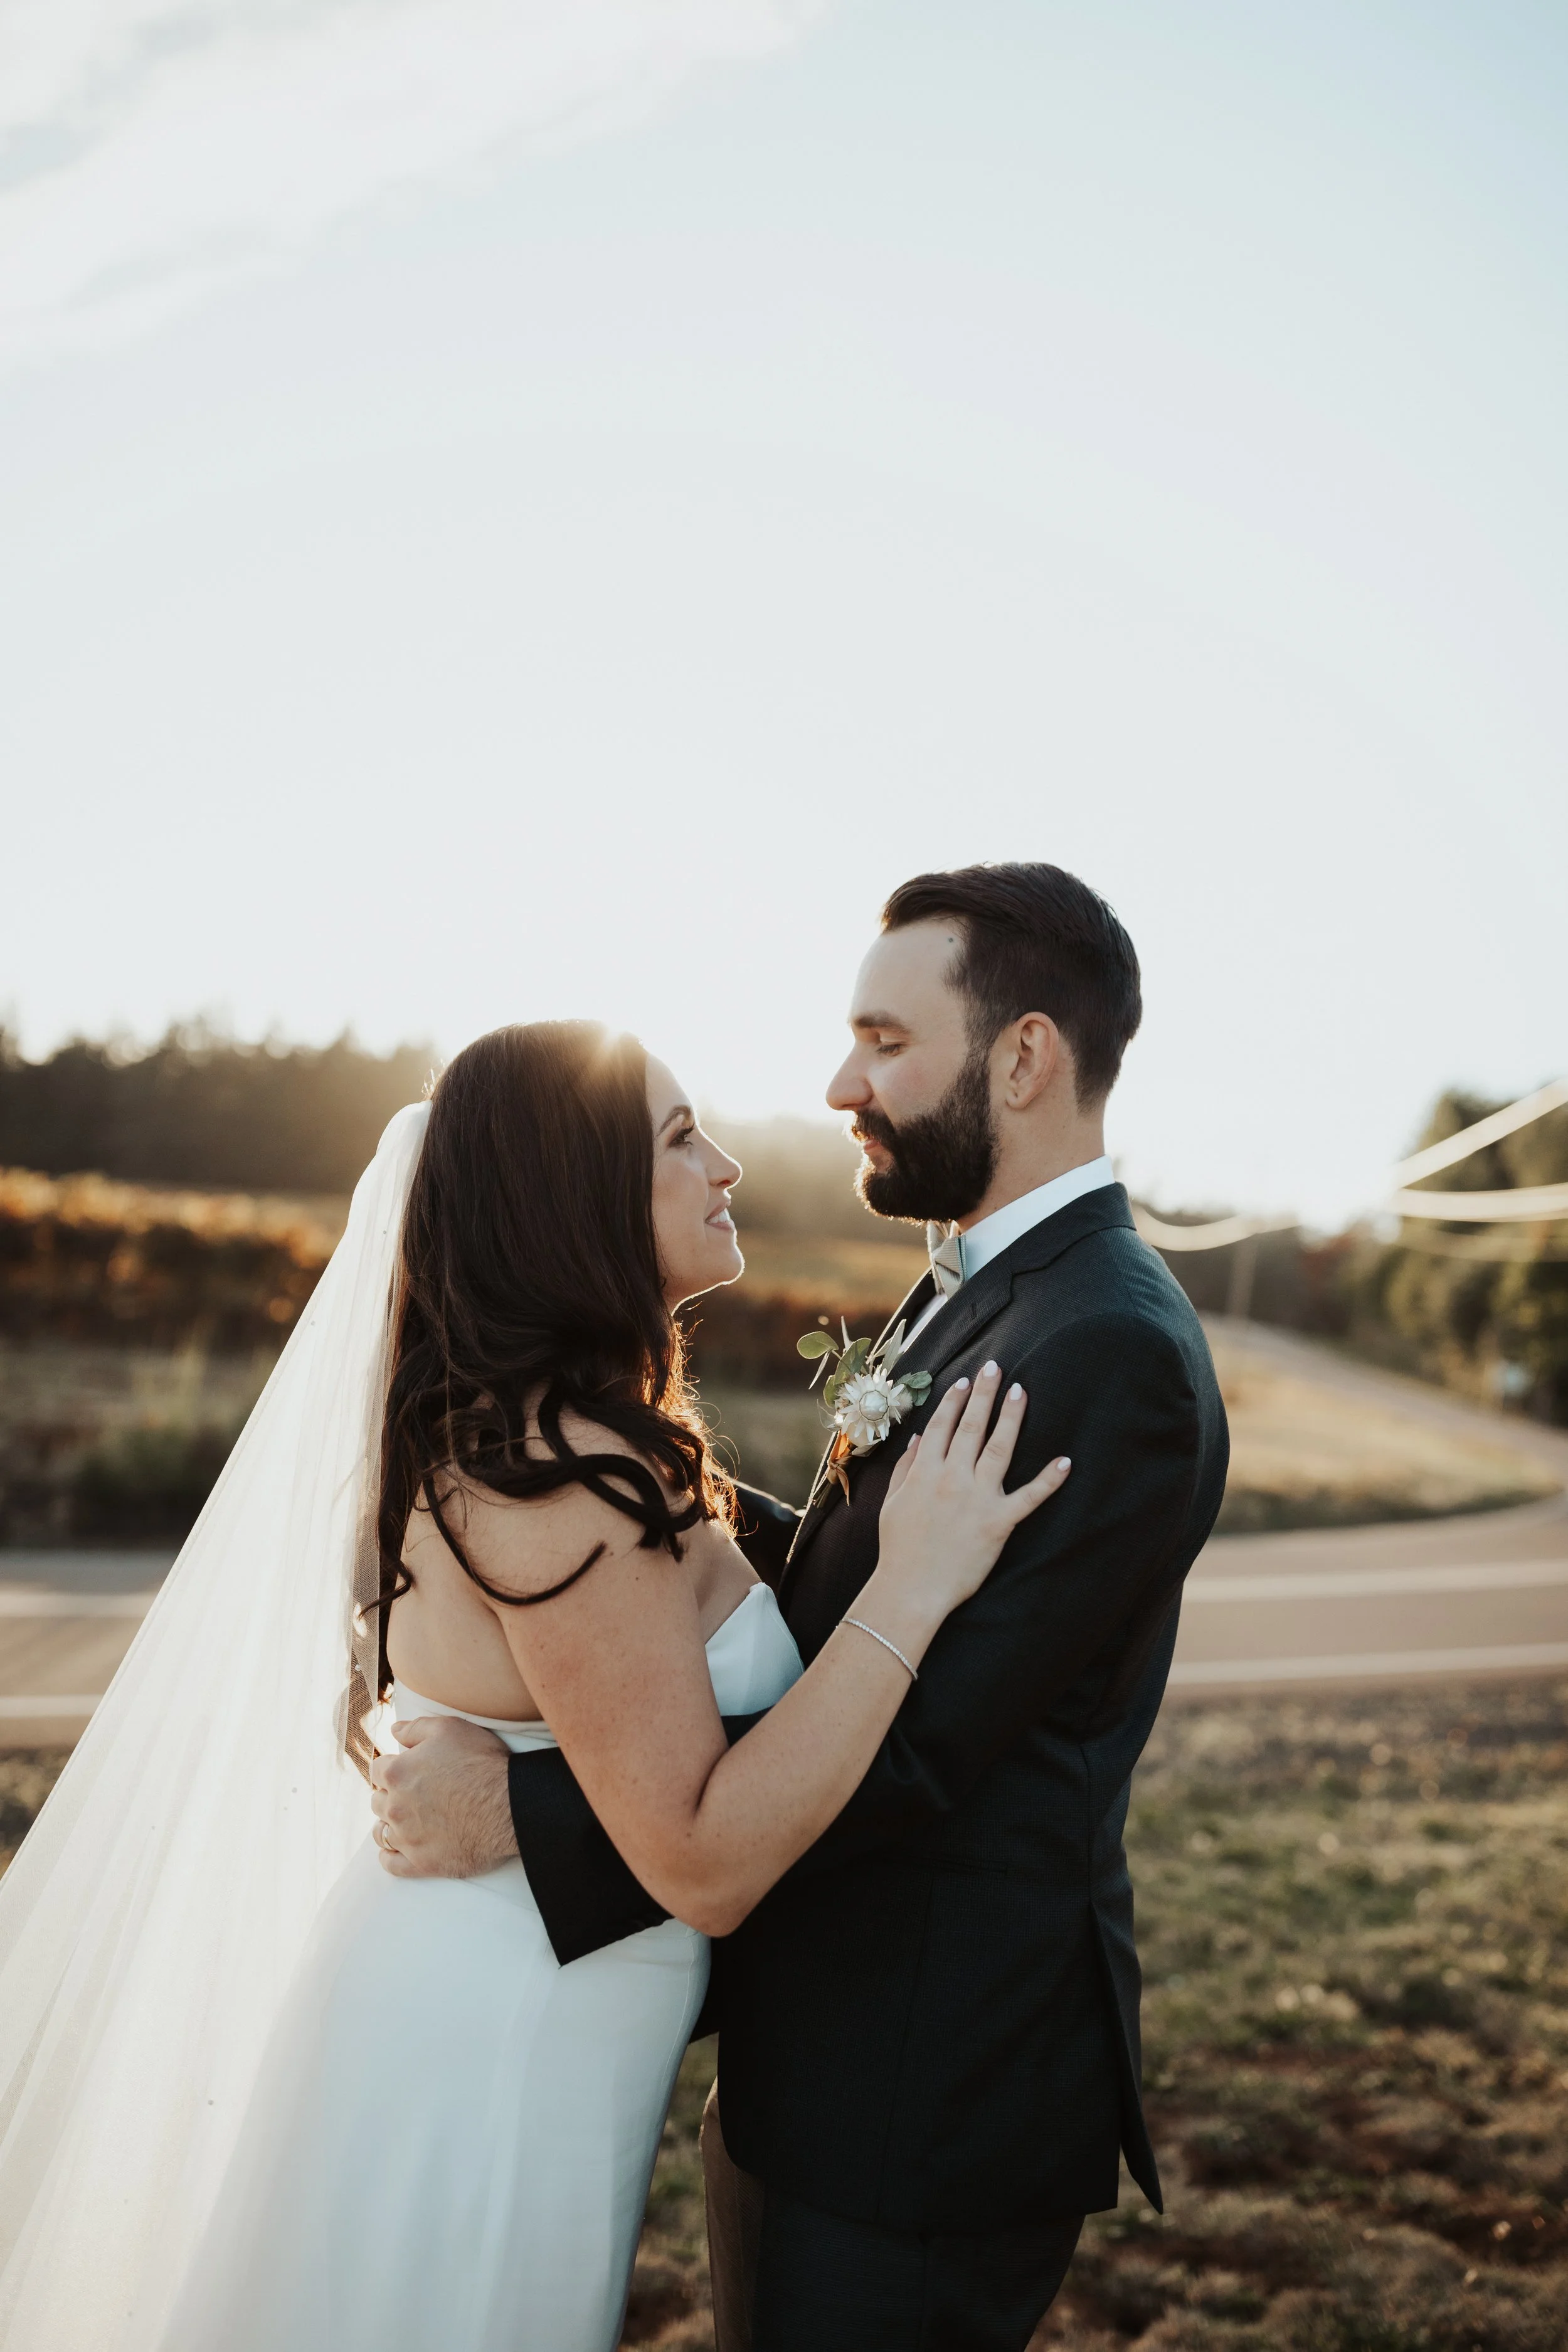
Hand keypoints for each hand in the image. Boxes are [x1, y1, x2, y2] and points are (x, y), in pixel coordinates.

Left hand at [369, 1714, 515, 1877]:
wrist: (509, 1806)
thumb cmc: (482, 1763)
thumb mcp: (450, 1729)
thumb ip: (416, 1728)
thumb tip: (394, 1730)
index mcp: (398, 1773)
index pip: (377, 1770)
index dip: (392, 1767)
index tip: (404, 1769)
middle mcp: (396, 1807)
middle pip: (378, 1801)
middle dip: (390, 1795)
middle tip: (411, 1793)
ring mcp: (407, 1839)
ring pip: (381, 1833)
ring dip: (389, 1824)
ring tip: (405, 1820)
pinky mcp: (422, 1863)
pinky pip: (392, 1864)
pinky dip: (391, 1857)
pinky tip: (398, 1849)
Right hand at [873, 1363, 1069, 1640]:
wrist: (910, 1590)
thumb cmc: (899, 1549)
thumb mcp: (893, 1503)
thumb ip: (907, 1467)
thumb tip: (918, 1438)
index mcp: (925, 1472)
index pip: (941, 1426)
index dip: (953, 1401)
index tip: (964, 1380)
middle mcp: (952, 1478)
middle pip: (971, 1427)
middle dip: (983, 1394)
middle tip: (995, 1367)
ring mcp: (977, 1499)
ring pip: (999, 1449)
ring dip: (1011, 1418)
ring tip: (1020, 1391)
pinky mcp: (999, 1523)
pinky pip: (1029, 1498)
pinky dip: (1048, 1480)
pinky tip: (1064, 1462)